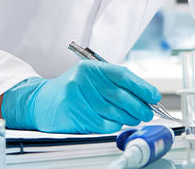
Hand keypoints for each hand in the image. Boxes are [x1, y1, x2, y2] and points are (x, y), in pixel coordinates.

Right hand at [2, 61, 160, 133]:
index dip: (142, 87)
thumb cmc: (72, 89)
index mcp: (91, 68)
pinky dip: (113, 126)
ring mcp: (76, 97)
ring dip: (128, 118)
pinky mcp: (72, 114)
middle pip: (120, 96)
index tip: (154, 96)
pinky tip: (116, 124)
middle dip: (138, 106)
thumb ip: (114, 84)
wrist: (40, 101)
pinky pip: (100, 123)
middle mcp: (83, 80)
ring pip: (112, 112)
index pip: (122, 75)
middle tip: (147, 112)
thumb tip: (143, 96)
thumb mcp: (91, 78)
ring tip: (134, 118)